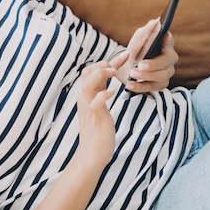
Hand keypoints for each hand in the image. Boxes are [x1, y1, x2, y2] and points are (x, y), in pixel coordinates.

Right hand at [76, 51, 127, 167]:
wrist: (92, 153)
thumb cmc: (98, 132)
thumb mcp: (98, 108)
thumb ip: (99, 94)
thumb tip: (105, 84)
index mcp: (86, 95)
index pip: (92, 71)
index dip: (108, 62)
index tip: (124, 56)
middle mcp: (84, 98)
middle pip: (88, 72)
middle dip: (105, 63)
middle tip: (124, 59)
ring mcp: (88, 106)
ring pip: (88, 82)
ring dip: (101, 74)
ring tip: (115, 73)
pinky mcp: (95, 116)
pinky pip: (96, 101)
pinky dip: (104, 94)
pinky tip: (113, 92)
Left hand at [125, 19, 178, 92]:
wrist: (128, 68)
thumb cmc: (137, 50)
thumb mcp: (139, 39)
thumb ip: (147, 32)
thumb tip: (156, 22)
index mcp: (166, 45)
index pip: (169, 41)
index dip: (168, 39)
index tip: (164, 36)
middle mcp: (169, 60)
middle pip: (166, 62)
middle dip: (153, 64)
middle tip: (140, 65)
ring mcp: (166, 73)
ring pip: (161, 76)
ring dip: (146, 76)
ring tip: (133, 73)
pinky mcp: (159, 85)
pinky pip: (151, 88)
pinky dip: (139, 87)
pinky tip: (130, 84)